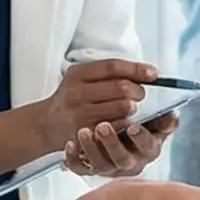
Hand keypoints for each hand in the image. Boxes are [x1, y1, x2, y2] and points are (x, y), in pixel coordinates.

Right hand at [33, 58, 153, 150]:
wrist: (46, 124)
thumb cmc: (70, 98)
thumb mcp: (80, 79)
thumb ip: (105, 73)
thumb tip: (143, 71)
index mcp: (77, 75)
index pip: (113, 67)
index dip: (136, 69)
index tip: (153, 73)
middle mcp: (77, 93)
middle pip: (121, 87)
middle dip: (138, 90)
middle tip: (140, 93)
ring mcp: (81, 114)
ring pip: (123, 107)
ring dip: (133, 108)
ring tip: (130, 108)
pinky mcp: (86, 133)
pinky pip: (118, 127)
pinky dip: (127, 124)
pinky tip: (124, 122)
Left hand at [63, 113, 174, 178]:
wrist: (113, 138)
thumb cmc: (136, 129)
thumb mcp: (153, 124)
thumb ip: (163, 121)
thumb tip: (171, 116)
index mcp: (146, 151)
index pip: (148, 148)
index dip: (142, 139)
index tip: (134, 126)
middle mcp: (128, 162)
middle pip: (122, 159)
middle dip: (112, 143)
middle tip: (103, 126)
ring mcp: (108, 167)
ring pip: (100, 164)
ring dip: (91, 148)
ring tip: (83, 131)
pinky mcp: (89, 169)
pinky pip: (80, 168)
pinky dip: (73, 158)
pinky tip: (70, 143)